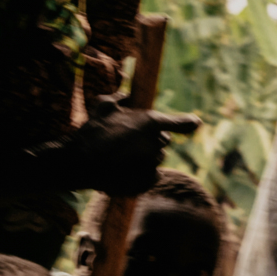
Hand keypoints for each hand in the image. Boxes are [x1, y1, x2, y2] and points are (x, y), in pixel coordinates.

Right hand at [55, 105, 198, 198]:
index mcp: (150, 122)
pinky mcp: (148, 181)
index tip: (195, 123)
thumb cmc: (92, 132)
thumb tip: (125, 94)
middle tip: (129, 143)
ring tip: (122, 159)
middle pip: (163, 143)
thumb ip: (118, 99)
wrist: (81, 162)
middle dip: (151, 142)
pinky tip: (124, 171)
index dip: (188, 123)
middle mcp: (157, 143)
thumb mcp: (103, 107)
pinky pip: (151, 177)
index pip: (181, 123)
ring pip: (156, 160)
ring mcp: (153, 163)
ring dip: (145, 159)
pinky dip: (141, 175)